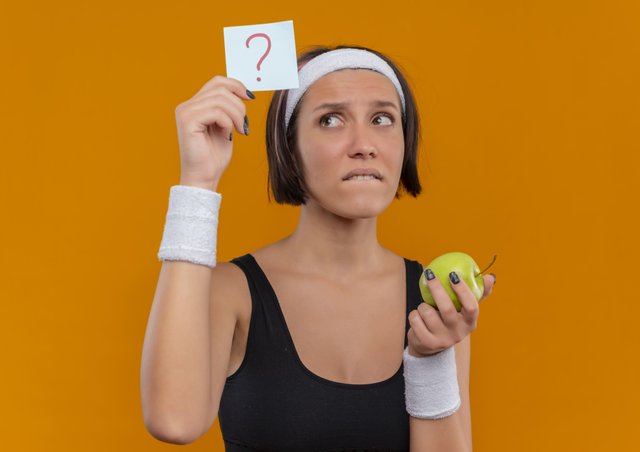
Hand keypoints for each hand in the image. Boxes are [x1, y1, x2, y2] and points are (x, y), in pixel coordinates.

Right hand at [174, 75, 253, 189]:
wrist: (204, 177)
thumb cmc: (214, 156)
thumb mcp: (226, 126)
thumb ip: (228, 109)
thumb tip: (244, 92)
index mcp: (195, 105)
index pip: (216, 82)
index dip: (236, 85)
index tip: (250, 98)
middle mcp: (186, 106)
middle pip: (220, 88)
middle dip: (239, 105)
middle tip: (244, 125)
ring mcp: (185, 113)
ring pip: (220, 99)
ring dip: (236, 115)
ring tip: (240, 131)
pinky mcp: (187, 122)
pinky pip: (215, 111)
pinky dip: (227, 122)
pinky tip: (228, 135)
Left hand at [407, 271, 495, 356]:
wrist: (429, 345)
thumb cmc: (448, 320)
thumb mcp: (463, 310)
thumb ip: (477, 293)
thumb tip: (491, 277)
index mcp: (470, 323)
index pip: (472, 307)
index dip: (463, 290)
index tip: (453, 274)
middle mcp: (458, 333)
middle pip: (447, 308)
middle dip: (437, 288)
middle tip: (430, 273)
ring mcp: (442, 339)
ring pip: (427, 312)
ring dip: (423, 305)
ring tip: (425, 307)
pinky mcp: (427, 343)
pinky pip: (415, 320)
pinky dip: (414, 314)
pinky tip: (418, 317)